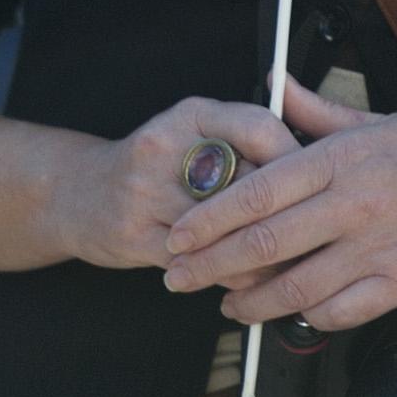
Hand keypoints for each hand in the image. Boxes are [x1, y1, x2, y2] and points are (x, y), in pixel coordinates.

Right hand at [49, 93, 301, 273]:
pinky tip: (250, 280)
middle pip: (244, 180)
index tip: (318, 181)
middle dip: (286, 213)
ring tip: (295, 263)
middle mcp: (166, 144)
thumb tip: (315, 166)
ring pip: (224, 227)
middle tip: (319, 233)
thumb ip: (245, 143)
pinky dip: (230, 274)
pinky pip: (199, 259)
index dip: (295, 156)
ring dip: (265, 253)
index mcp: (190, 115)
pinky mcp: (134, 232)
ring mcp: (145, 189)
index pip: (257, 125)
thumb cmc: (152, 167)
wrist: (76, 194)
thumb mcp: (194, 135)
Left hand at [160, 79, 396, 330]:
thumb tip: (275, 85)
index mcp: (343, 158)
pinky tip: (290, 313)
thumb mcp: (380, 119)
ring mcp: (379, 249)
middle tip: (177, 278)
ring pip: (296, 287)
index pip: (257, 190)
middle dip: (210, 265)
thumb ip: (318, 112)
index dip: (209, 218)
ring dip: (251, 302)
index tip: (177, 233)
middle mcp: (355, 205)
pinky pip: (341, 312)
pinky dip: (307, 317)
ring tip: (226, 305)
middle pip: (264, 243)